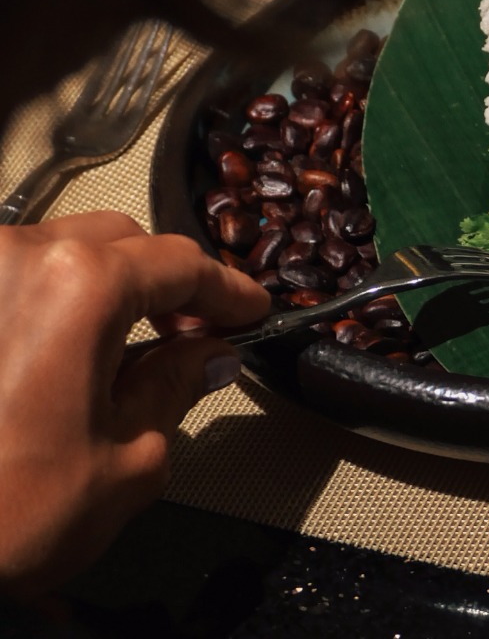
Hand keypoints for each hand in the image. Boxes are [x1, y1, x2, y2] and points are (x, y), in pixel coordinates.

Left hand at [0, 211, 269, 596]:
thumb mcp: (124, 462)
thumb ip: (176, 388)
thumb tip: (207, 356)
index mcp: (77, 288)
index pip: (181, 265)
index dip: (228, 290)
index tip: (249, 308)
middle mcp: (14, 261)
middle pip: (123, 242)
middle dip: (169, 284)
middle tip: (198, 330)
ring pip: (65, 250)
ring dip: (109, 289)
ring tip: (130, 347)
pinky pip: (16, 280)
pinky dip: (54, 302)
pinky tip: (69, 352)